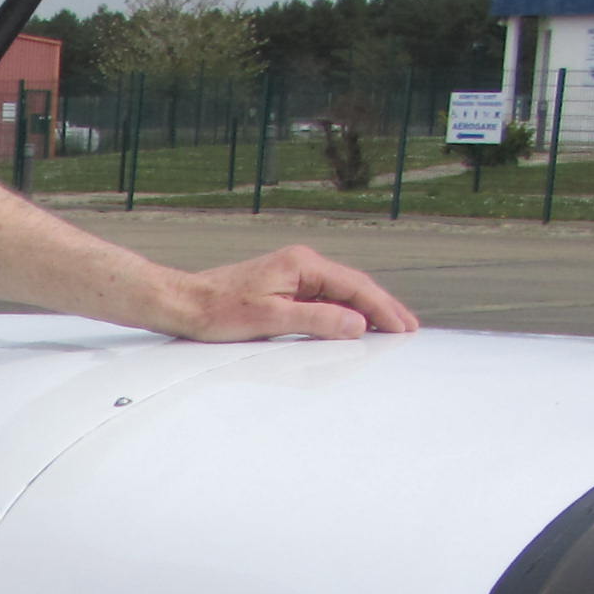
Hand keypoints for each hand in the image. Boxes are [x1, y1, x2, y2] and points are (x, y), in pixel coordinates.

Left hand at [168, 246, 419, 340]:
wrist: (183, 303)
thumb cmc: (218, 310)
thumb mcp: (271, 319)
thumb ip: (317, 320)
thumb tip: (357, 325)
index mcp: (302, 264)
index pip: (355, 286)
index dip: (383, 308)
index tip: (404, 327)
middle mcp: (301, 264)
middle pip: (354, 286)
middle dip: (383, 308)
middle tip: (409, 329)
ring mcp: (292, 275)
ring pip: (340, 293)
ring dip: (366, 311)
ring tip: (391, 329)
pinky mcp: (283, 288)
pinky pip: (323, 299)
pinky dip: (343, 312)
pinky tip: (353, 326)